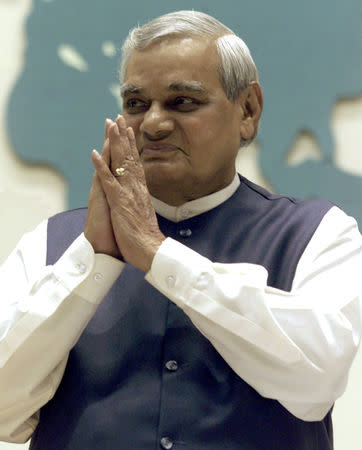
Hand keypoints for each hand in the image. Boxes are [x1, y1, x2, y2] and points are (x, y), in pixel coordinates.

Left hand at [91, 115, 165, 271]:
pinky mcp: (120, 202)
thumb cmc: (146, 236)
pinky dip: (101, 167)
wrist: (151, 250)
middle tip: (119, 117)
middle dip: (123, 136)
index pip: (136, 163)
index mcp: (141, 191)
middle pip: (129, 157)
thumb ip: (141, 200)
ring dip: (114, 143)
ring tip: (110, 125)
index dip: (131, 145)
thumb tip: (140, 193)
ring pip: (121, 163)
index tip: (128, 130)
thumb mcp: (144, 213)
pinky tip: (94, 154)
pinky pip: (109, 181)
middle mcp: (136, 188)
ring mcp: (128, 193)